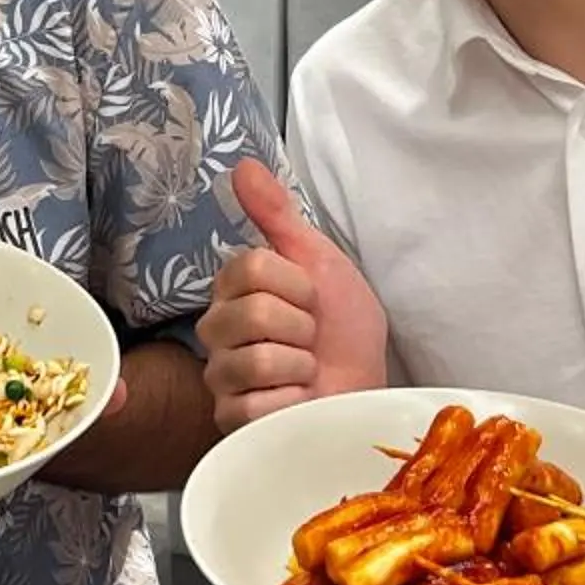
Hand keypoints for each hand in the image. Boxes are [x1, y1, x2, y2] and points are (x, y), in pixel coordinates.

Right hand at [200, 160, 389, 430]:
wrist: (366, 392)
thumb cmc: (345, 332)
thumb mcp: (320, 261)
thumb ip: (278, 215)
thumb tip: (244, 165)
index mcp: (235, 288)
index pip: (251, 267)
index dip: (297, 284)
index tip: (313, 299)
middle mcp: (218, 328)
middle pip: (253, 311)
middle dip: (301, 326)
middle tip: (311, 339)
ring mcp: (220, 376)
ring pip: (256, 358)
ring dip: (300, 366)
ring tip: (306, 372)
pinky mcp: (230, 420)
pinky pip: (256, 403)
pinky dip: (292, 402)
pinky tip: (297, 402)